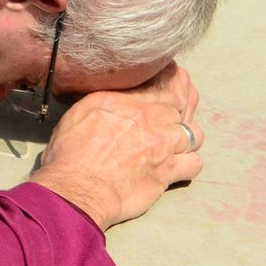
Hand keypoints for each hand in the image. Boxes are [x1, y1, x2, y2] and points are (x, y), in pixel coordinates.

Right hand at [31, 62, 203, 229]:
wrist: (78, 188)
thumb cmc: (70, 154)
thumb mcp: (78, 113)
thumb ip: (104, 101)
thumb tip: (115, 97)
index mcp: (124, 100)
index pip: (161, 82)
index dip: (174, 79)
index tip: (176, 77)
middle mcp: (148, 118)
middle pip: (183, 104)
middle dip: (184, 104)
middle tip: (182, 106)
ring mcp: (162, 145)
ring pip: (194, 133)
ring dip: (186, 137)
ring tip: (176, 141)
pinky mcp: (168, 171)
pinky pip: (195, 163)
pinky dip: (189, 163)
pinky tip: (179, 165)